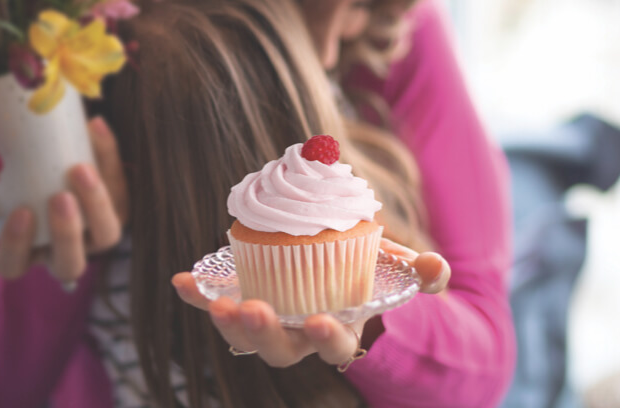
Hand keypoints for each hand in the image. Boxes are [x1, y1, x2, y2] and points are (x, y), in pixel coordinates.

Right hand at [0, 116, 128, 288]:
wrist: (53, 164)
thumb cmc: (11, 187)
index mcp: (25, 253)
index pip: (13, 266)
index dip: (16, 247)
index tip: (20, 213)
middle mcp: (63, 251)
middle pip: (70, 265)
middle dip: (66, 232)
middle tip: (59, 197)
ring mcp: (96, 234)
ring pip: (106, 237)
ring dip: (96, 203)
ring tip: (81, 169)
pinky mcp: (120, 208)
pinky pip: (123, 192)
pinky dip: (110, 158)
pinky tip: (97, 128)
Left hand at [170, 238, 449, 368]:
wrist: (337, 267)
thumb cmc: (371, 275)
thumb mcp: (401, 270)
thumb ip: (424, 273)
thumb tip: (438, 268)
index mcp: (338, 331)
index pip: (333, 346)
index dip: (326, 338)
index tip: (319, 320)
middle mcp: (299, 336)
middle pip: (279, 351)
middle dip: (264, 334)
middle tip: (252, 312)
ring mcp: (268, 323)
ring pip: (244, 336)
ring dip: (226, 322)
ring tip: (217, 302)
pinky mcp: (241, 303)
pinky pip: (216, 304)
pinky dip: (197, 296)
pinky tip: (181, 282)